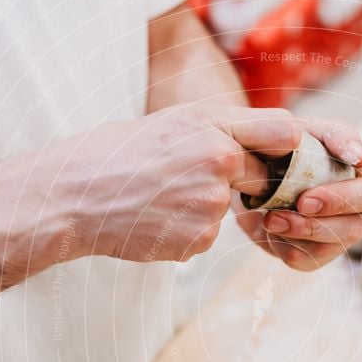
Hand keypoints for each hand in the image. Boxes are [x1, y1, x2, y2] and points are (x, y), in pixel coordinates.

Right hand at [83, 104, 300, 261]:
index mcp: (215, 125)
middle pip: (261, 179)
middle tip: (190, 178)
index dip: (284, 148)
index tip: (273, 156)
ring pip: (227, 211)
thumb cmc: (121, 153)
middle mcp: (221, 162)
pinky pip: (206, 236)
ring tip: (160, 197)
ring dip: (203, 209)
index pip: (285, 133)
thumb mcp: (175, 122)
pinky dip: (186, 232)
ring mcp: (212, 205)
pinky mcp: (200, 239)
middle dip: (240, 182)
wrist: (76, 196)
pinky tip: (156, 219)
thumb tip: (282, 139)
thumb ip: (227, 128)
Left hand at [233, 117, 361, 271]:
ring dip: (292, 236)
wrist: (261, 170)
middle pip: (352, 230)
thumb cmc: (297, 146)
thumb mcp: (316, 131)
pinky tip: (267, 227)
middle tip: (277, 216)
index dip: (339, 200)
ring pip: (324, 249)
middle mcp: (359, 214)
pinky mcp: (314, 256)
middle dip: (313, 225)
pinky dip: (279, 245)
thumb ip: (340, 137)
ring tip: (267, 220)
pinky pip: (301, 260)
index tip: (304, 199)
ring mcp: (338, 239)